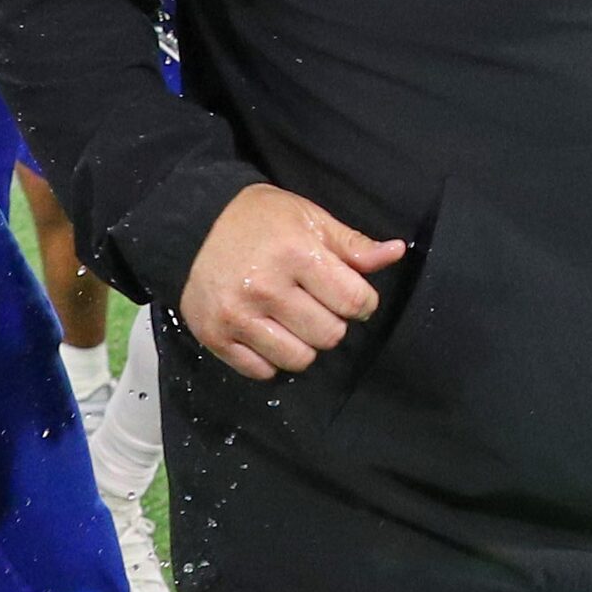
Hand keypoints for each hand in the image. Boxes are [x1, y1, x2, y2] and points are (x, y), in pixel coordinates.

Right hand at [180, 182, 404, 380]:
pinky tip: (266, 330)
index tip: (348, 293)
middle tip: (315, 302)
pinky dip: (271, 358)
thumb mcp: (310, 219)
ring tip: (291, 318)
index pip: (355, 302)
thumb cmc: (262, 220)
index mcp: (295, 253)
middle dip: (331, 321)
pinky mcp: (215, 337)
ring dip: (303, 343)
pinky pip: (263, 371)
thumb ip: (353, 245)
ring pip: (299, 360)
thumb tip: (396, 252)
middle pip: (330, 336)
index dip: (361, 301)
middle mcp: (265, 287)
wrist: (195, 224)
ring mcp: (237, 316)